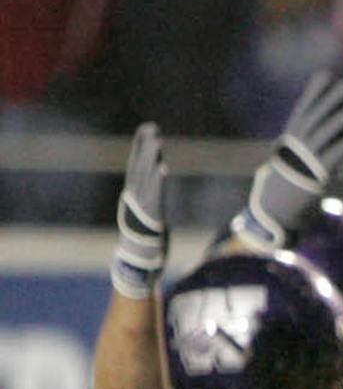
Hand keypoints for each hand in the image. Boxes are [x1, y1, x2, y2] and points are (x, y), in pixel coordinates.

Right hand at [110, 123, 165, 298]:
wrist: (138, 261)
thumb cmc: (146, 239)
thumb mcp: (146, 212)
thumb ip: (150, 196)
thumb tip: (157, 181)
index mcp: (132, 194)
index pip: (135, 164)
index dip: (139, 145)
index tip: (146, 128)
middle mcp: (134, 196)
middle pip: (139, 165)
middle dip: (145, 145)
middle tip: (152, 127)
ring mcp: (141, 206)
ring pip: (145, 176)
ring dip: (151, 157)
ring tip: (158, 140)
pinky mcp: (151, 216)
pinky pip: (155, 195)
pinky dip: (158, 181)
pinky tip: (164, 167)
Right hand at [236, 73, 342, 247]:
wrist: (278, 204)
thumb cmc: (293, 178)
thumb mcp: (300, 154)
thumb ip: (317, 139)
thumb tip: (339, 124)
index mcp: (292, 135)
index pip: (304, 108)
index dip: (315, 92)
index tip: (326, 76)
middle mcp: (298, 143)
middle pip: (319, 116)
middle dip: (333, 100)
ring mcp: (307, 157)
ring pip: (329, 132)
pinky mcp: (318, 174)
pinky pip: (336, 156)